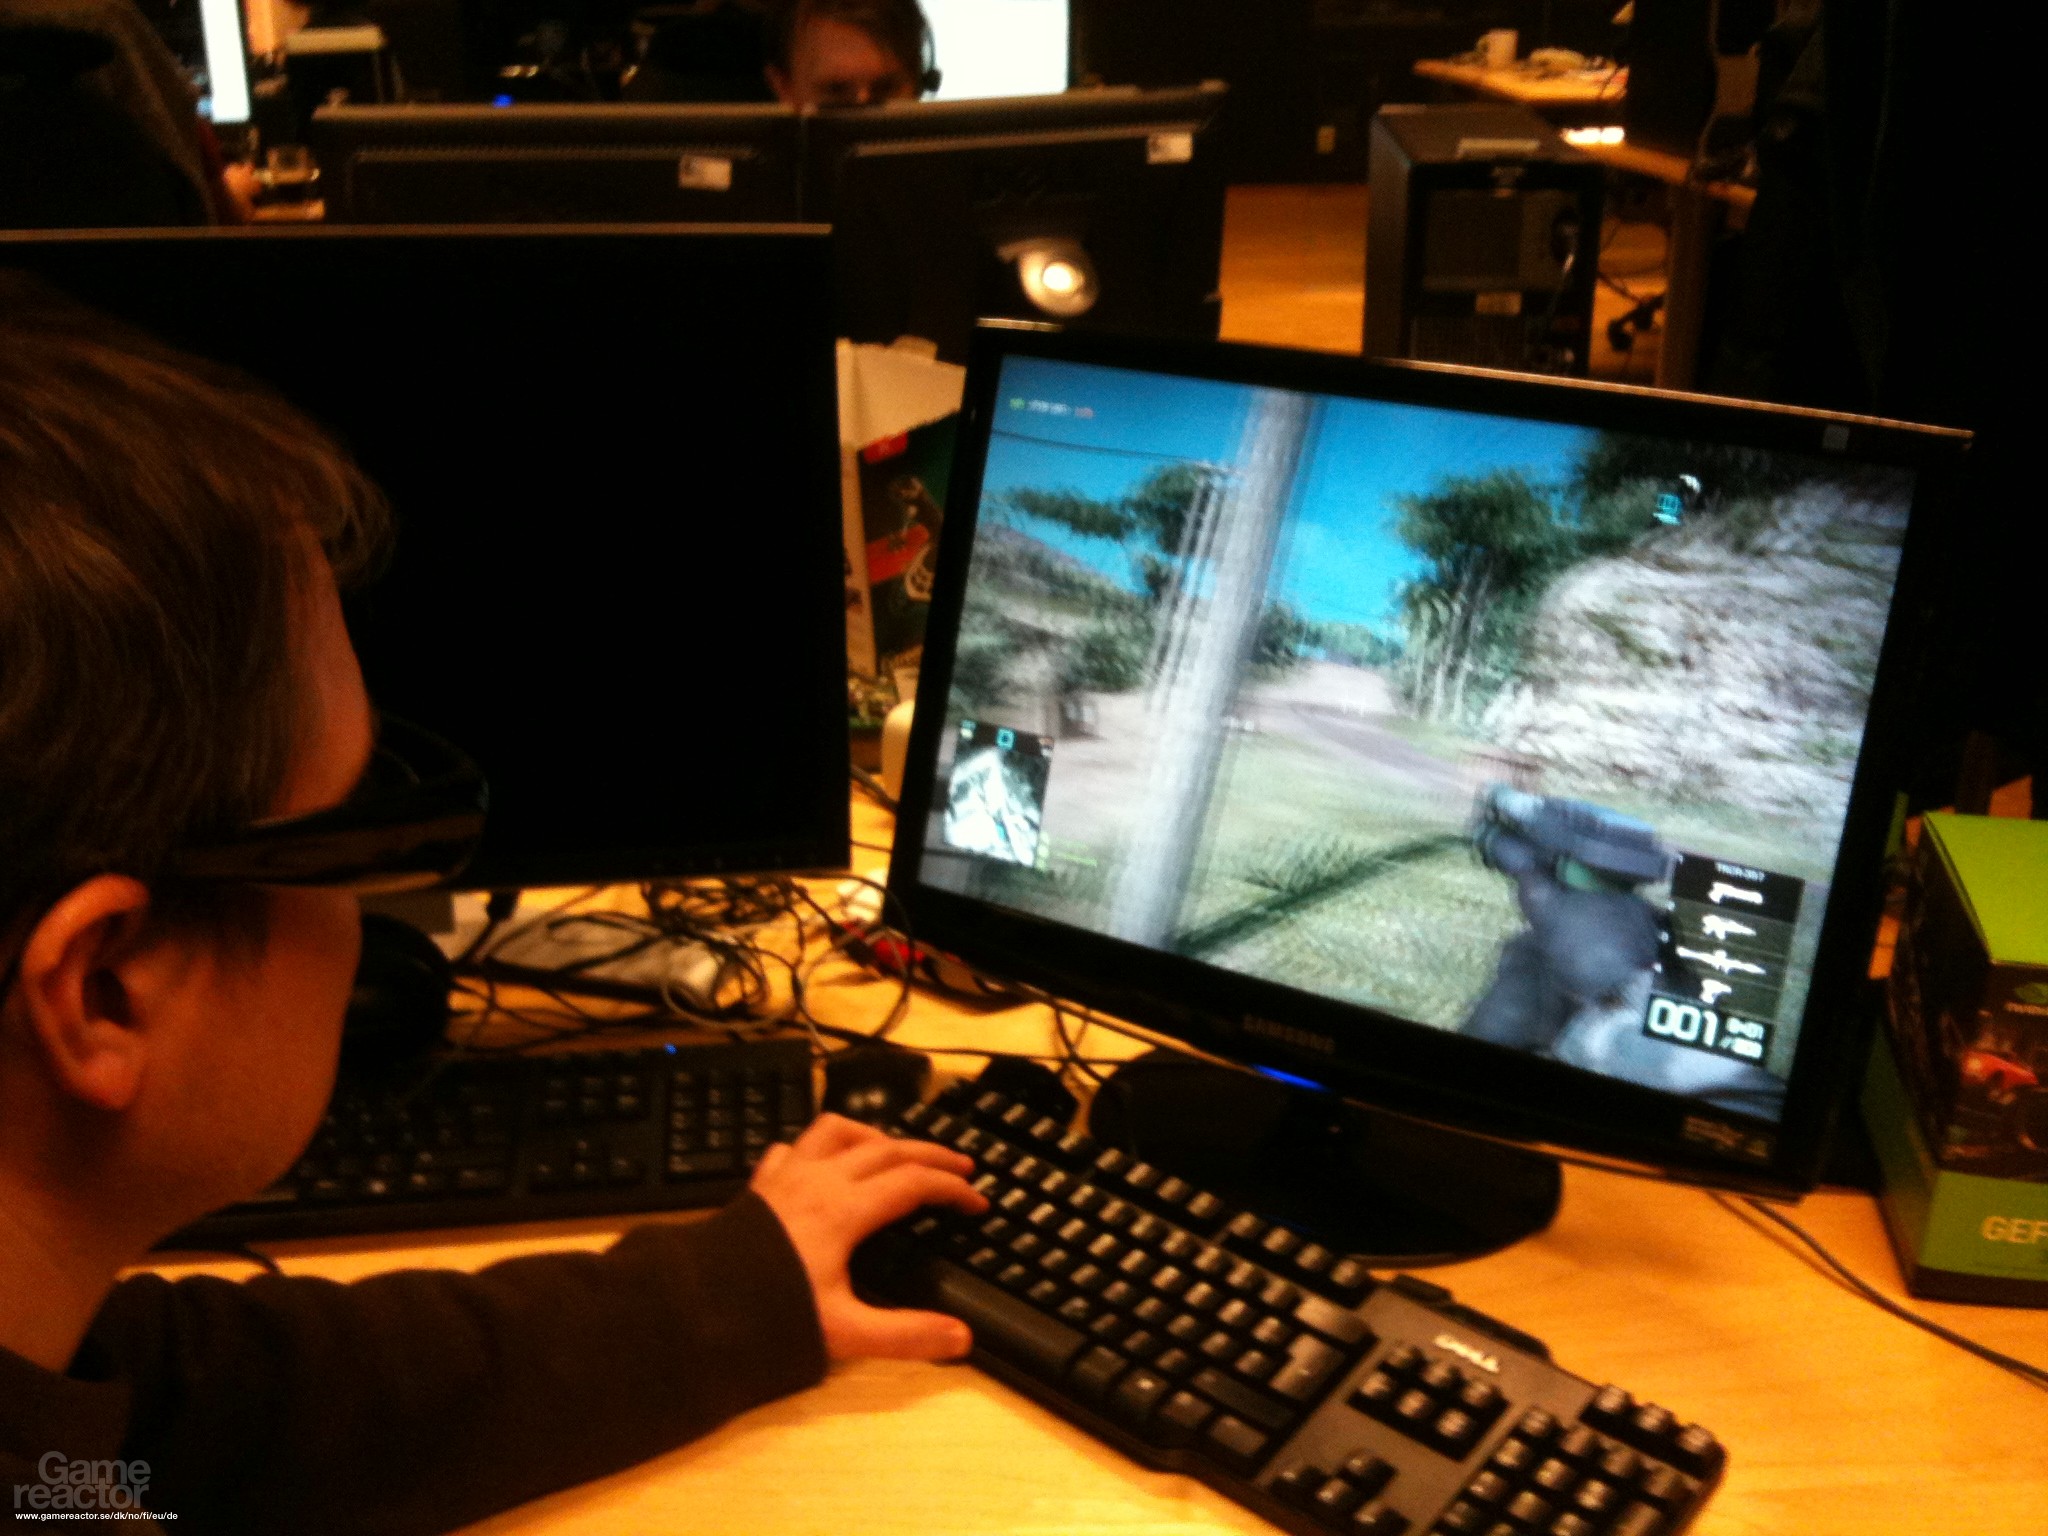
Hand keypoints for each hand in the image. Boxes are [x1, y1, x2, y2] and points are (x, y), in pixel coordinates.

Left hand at [750, 1112, 985, 1361]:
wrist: (698, 1305)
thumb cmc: (770, 1314)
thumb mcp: (844, 1332)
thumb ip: (905, 1335)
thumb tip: (961, 1338)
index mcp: (846, 1209)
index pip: (913, 1183)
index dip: (952, 1189)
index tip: (977, 1202)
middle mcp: (819, 1180)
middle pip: (887, 1148)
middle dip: (930, 1154)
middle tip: (960, 1167)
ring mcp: (785, 1176)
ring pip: (838, 1131)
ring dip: (875, 1135)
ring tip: (894, 1150)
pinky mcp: (759, 1185)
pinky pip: (791, 1147)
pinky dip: (817, 1146)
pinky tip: (821, 1162)